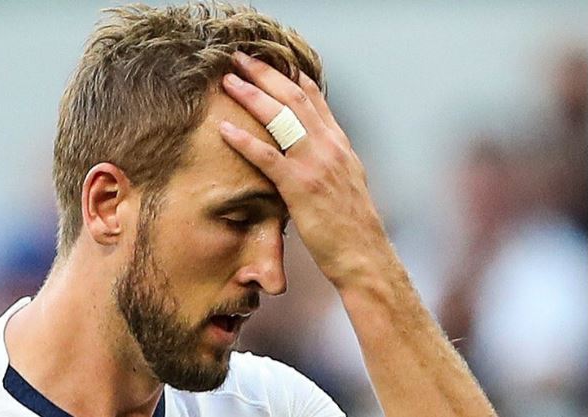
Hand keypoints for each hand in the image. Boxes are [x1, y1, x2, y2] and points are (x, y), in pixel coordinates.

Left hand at [219, 51, 398, 288]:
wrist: (364, 255)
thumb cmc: (351, 225)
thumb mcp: (346, 181)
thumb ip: (329, 159)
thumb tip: (312, 146)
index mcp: (339, 144)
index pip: (313, 98)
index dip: (289, 75)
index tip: (269, 60)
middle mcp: (329, 146)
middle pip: (294, 98)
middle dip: (265, 74)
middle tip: (240, 58)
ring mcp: (315, 164)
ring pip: (281, 118)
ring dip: (251, 95)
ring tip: (228, 81)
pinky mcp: (300, 187)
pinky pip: (267, 157)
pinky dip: (244, 140)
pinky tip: (223, 129)